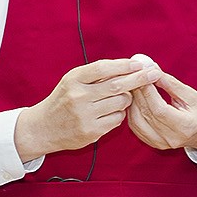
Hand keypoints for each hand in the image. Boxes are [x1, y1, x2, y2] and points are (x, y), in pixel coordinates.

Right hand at [15, 57, 162, 159]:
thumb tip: (131, 65)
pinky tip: (111, 112)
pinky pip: (117, 119)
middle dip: (139, 79)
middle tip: (154, 74)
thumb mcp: (73, 81)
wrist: (43, 128)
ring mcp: (84, 115)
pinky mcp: (91, 132)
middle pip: (117, 85)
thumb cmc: (64, 99)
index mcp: (73, 80)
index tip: (139, 64)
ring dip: (127, 98)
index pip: (102, 68)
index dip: (123, 65)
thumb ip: (96, 73)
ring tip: (120, 97)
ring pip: (121, 102)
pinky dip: (120, 114)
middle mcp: (78, 96)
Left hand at [125, 63, 196, 156]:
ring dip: (132, 102)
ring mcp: (160, 143)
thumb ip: (172, 85)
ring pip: (136, 121)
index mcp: (185, 127)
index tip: (143, 75)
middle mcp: (171, 138)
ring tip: (134, 87)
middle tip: (135, 76)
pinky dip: (132, 112)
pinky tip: (134, 101)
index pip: (159, 109)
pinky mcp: (153, 143)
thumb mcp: (192, 96)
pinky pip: (135, 127)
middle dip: (138, 93)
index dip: (148, 91)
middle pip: (146, 114)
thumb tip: (153, 72)